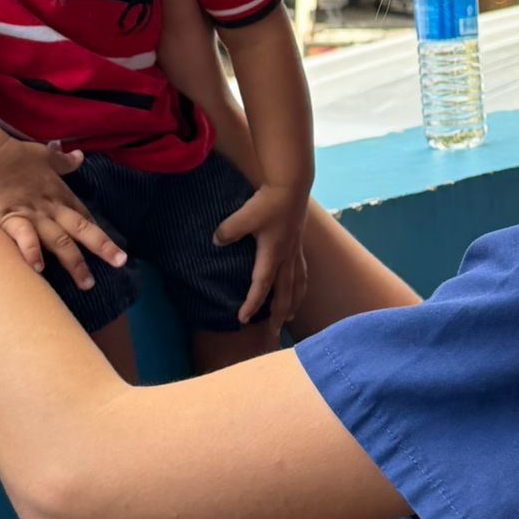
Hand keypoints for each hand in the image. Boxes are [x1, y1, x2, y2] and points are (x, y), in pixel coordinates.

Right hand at [0, 135, 126, 287]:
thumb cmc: (15, 155)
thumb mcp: (44, 155)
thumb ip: (63, 160)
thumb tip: (80, 156)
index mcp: (59, 193)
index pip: (83, 216)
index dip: (98, 233)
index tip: (112, 249)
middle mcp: (51, 207)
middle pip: (81, 229)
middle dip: (102, 246)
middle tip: (119, 263)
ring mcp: (33, 215)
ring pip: (60, 241)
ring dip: (74, 262)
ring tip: (86, 283)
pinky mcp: (11, 218)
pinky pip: (24, 237)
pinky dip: (32, 251)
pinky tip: (39, 269)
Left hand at [214, 183, 308, 329]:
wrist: (292, 185)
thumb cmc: (269, 201)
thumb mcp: (244, 216)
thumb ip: (228, 230)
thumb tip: (216, 242)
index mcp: (273, 254)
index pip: (261, 285)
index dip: (252, 303)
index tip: (243, 319)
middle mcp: (286, 257)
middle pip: (285, 293)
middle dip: (279, 314)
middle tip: (274, 333)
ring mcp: (295, 251)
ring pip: (297, 285)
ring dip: (294, 303)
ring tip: (291, 317)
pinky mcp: (298, 243)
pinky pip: (302, 272)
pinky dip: (300, 286)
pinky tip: (299, 288)